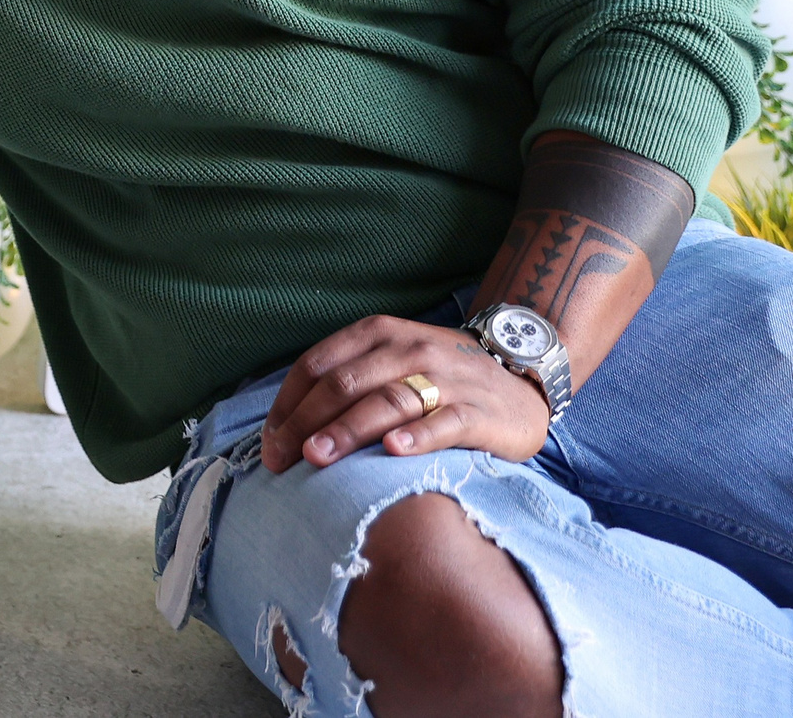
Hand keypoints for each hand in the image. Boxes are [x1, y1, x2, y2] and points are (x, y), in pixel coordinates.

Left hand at [262, 315, 550, 471]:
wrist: (522, 375)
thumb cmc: (440, 375)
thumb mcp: (392, 361)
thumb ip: (348, 379)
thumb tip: (289, 424)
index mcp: (378, 334)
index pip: (318, 365)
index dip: (288, 404)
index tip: (270, 441)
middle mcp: (409, 350)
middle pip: (345, 384)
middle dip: (306, 422)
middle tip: (281, 459)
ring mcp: (446, 379)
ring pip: (387, 401)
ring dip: (347, 430)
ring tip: (317, 457)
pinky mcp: (480, 411)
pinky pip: (445, 423)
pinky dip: (417, 435)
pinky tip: (392, 450)